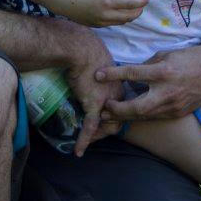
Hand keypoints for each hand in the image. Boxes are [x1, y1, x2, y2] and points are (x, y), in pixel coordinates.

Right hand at [60, 0, 147, 27]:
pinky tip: (120, 13)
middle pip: (129, 16)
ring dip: (130, 16)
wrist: (66, 2)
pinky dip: (120, 18)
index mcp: (108, 2)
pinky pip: (114, 23)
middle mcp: (107, 14)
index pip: (130, 5)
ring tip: (133, 9)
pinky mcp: (98, 26)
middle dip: (138, 11)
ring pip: (122, 22)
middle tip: (141, 5)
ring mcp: (102, 22)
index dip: (141, 2)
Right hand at [62, 28, 123, 156]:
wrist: (82, 49)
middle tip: (94, 137)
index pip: (122, 110)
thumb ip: (104, 77)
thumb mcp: (102, 67)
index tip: (103, 122)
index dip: (114, 118)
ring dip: (96, 137)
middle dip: (106, 131)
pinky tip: (78, 151)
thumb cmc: (89, 53)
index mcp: (120, 88)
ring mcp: (106, 102)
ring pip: (105, 126)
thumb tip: (96, 79)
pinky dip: (84, 139)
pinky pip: (89, 126)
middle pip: (117, 121)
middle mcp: (117, 97)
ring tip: (84, 145)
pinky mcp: (93, 104)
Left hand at [95, 44, 200, 121]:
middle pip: (137, 107)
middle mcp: (168, 91)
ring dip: (126, 116)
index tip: (97, 75)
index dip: (113, 74)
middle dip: (117, 110)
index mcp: (164, 72)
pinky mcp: (179, 113)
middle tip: (102, 108)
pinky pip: (156, 117)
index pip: (133, 73)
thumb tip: (130, 76)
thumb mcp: (165, 55)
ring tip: (110, 115)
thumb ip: (146, 67)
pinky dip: (143, 116)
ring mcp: (175, 105)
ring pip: (145, 116)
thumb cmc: (189, 57)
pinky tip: (131, 115)